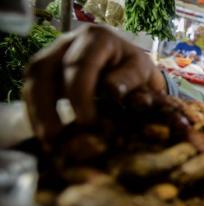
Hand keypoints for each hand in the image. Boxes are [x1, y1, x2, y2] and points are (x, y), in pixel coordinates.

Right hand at [23, 24, 166, 141]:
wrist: (133, 69)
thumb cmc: (138, 72)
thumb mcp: (143, 74)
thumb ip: (132, 81)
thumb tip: (114, 91)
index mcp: (98, 38)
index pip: (80, 65)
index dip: (79, 95)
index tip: (87, 123)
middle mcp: (69, 41)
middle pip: (44, 69)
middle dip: (47, 106)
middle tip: (57, 137)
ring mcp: (53, 54)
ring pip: (33, 79)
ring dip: (37, 112)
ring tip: (48, 140)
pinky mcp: (46, 71)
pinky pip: (32, 89)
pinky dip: (36, 113)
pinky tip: (46, 136)